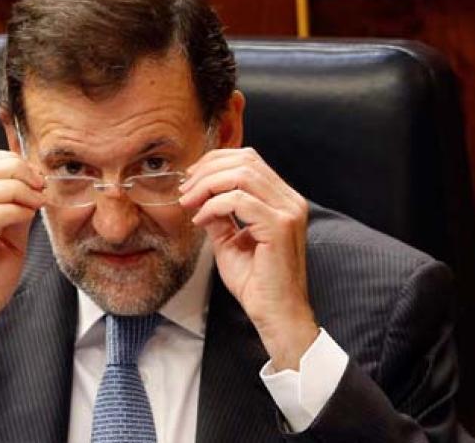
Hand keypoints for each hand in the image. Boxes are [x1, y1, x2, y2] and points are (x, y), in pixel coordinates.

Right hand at [0, 149, 44, 413]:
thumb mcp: (8, 242)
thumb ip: (15, 214)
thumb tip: (34, 189)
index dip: (8, 160)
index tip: (37, 176)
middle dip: (15, 169)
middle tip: (41, 184)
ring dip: (18, 189)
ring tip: (38, 201)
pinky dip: (10, 210)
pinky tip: (27, 216)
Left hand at [179, 148, 317, 370]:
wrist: (275, 314)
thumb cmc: (256, 283)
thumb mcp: (229, 242)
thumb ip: (218, 216)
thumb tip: (197, 197)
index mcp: (282, 200)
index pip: (249, 161)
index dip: (215, 162)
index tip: (190, 179)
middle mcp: (290, 200)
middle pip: (245, 160)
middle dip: (208, 169)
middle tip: (184, 189)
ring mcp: (288, 211)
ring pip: (242, 174)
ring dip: (207, 184)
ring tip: (188, 202)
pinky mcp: (279, 227)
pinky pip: (239, 201)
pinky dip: (213, 205)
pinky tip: (201, 219)